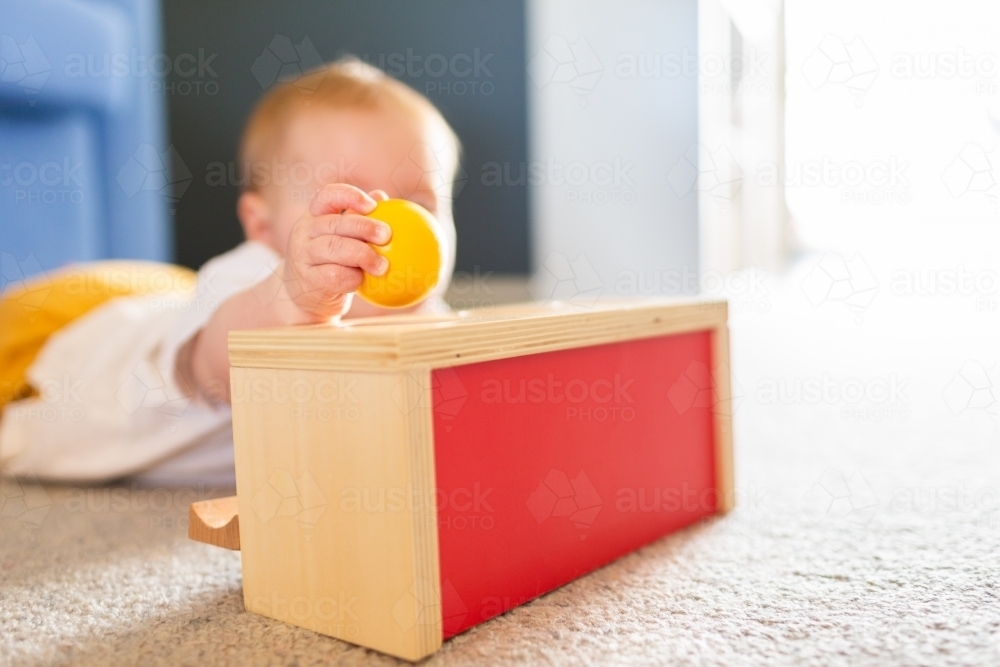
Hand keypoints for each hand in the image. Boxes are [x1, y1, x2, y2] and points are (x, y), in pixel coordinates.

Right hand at [279, 184, 391, 320]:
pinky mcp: (308, 280)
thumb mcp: (341, 238)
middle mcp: (304, 232)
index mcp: (314, 216)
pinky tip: (362, 280)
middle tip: (387, 235)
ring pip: (334, 248)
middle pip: (334, 223)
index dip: (349, 196)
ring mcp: (303, 256)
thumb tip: (381, 195)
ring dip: (363, 255)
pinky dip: (352, 278)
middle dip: (363, 227)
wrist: (305, 299)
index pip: (327, 196)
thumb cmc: (331, 263)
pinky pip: (333, 275)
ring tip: (383, 266)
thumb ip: (358, 218)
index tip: (372, 205)